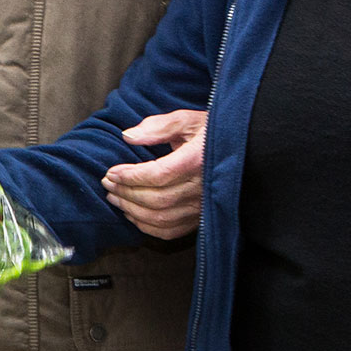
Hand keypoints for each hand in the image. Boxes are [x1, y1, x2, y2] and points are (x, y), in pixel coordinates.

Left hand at [101, 110, 206, 240]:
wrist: (243, 151)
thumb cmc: (214, 132)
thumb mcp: (189, 120)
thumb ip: (159, 126)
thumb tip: (128, 136)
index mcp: (200, 160)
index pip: (158, 174)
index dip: (131, 176)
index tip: (111, 172)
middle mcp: (204, 187)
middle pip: (156, 199)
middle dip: (126, 193)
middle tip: (107, 184)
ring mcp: (204, 206)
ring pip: (161, 217)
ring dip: (132, 211)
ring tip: (114, 198)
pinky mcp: (202, 218)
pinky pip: (171, 231)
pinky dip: (147, 227)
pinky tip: (132, 215)